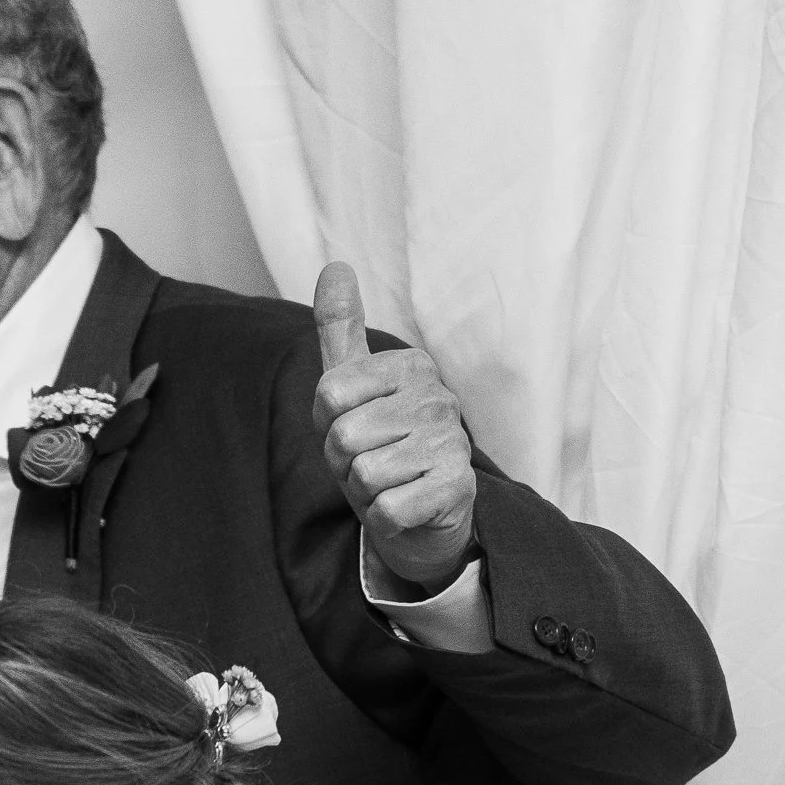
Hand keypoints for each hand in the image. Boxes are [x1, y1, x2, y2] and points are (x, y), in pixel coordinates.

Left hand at [310, 260, 477, 592]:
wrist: (420, 513)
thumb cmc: (380, 445)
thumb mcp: (350, 386)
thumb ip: (339, 329)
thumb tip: (334, 266)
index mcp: (411, 366)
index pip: (330, 394)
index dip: (327, 424)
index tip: (353, 428)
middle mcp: (438, 397)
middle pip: (344, 437)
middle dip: (344, 463)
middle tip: (369, 463)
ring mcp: (453, 442)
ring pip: (365, 475)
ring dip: (364, 493)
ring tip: (387, 485)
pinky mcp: (457, 488)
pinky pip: (388, 510)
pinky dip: (384, 519)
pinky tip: (404, 508)